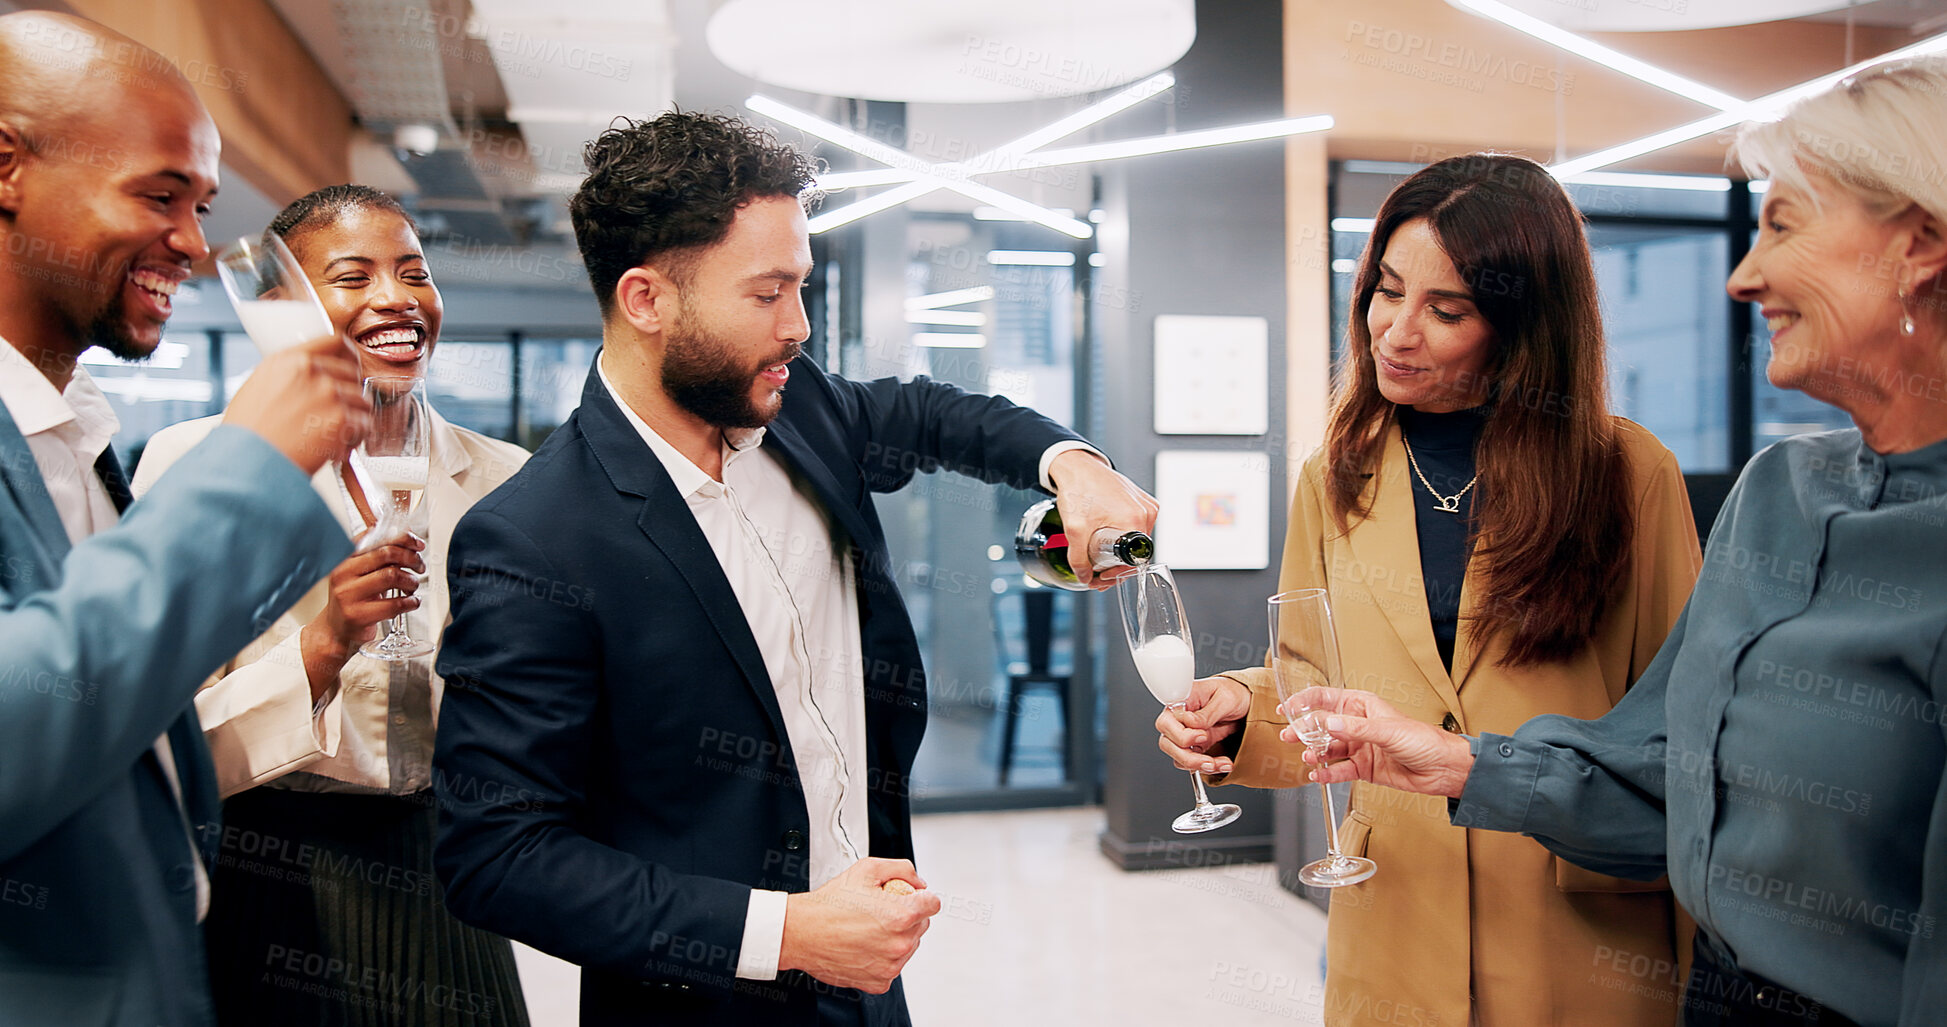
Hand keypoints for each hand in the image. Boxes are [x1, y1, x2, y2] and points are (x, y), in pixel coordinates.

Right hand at [223, 333, 368, 473]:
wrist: (246, 463)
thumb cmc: (247, 434)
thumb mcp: (259, 388)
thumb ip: (290, 377)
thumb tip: (313, 379)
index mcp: (289, 360)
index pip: (336, 342)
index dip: (349, 357)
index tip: (352, 368)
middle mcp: (311, 371)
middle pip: (354, 375)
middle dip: (349, 397)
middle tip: (336, 416)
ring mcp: (329, 393)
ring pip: (362, 401)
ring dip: (354, 419)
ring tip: (332, 436)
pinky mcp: (341, 419)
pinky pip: (365, 426)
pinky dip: (355, 439)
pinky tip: (336, 448)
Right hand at [298, 530, 425, 700]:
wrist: (336, 630)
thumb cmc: (354, 599)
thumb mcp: (360, 573)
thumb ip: (380, 556)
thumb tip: (407, 539)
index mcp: (345, 559)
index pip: (374, 538)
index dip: (401, 538)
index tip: (416, 544)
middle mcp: (343, 573)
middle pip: (386, 554)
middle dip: (411, 558)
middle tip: (419, 566)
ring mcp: (348, 595)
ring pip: (391, 576)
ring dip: (411, 581)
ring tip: (412, 586)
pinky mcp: (357, 615)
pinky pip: (394, 604)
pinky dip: (411, 602)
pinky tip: (411, 602)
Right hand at [778, 858, 941, 993]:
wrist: (801, 932)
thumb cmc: (829, 904)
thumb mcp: (867, 869)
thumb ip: (902, 869)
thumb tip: (918, 883)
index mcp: (901, 914)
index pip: (933, 904)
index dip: (920, 896)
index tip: (909, 898)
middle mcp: (900, 943)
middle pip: (921, 925)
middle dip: (906, 915)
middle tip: (879, 910)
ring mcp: (891, 965)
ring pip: (908, 946)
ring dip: (895, 937)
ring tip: (867, 928)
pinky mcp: (879, 981)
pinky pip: (892, 966)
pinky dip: (882, 957)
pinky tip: (863, 945)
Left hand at [1046, 450, 1158, 588]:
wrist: (1077, 467)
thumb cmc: (1079, 489)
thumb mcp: (1075, 529)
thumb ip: (1078, 558)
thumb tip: (1085, 577)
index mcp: (1136, 520)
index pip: (1133, 561)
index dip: (1116, 573)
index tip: (1102, 578)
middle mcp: (1146, 512)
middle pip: (1136, 552)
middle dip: (1116, 566)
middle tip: (1097, 573)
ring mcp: (1145, 505)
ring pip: (1135, 540)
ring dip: (1119, 552)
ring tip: (1100, 559)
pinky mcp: (1140, 500)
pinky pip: (1135, 525)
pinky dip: (1122, 536)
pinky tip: (1108, 541)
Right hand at [1156, 675, 1251, 773]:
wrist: (1245, 702)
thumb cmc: (1232, 692)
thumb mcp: (1225, 698)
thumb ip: (1207, 712)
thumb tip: (1190, 722)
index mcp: (1180, 702)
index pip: (1166, 722)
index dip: (1181, 734)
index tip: (1202, 735)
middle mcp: (1178, 720)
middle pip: (1167, 744)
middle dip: (1188, 757)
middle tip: (1209, 759)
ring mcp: (1185, 735)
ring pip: (1178, 758)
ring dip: (1199, 765)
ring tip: (1221, 764)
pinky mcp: (1195, 747)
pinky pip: (1192, 763)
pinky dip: (1208, 768)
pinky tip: (1222, 763)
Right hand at [1281, 687, 1474, 798]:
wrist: (1442, 769)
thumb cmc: (1423, 740)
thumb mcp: (1387, 730)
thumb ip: (1356, 728)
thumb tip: (1329, 724)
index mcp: (1363, 705)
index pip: (1327, 698)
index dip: (1305, 702)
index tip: (1288, 708)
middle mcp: (1358, 725)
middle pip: (1323, 726)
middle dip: (1305, 731)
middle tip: (1289, 737)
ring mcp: (1360, 747)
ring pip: (1329, 749)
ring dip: (1315, 753)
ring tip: (1307, 758)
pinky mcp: (1363, 768)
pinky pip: (1339, 769)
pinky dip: (1327, 773)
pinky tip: (1317, 775)